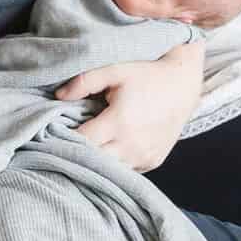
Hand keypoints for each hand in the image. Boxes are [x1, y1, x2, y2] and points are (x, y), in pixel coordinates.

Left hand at [55, 42, 203, 171]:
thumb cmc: (146, 75)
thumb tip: (58, 96)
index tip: (57, 130)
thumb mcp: (114, 70)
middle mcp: (132, 145)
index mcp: (120, 122)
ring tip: (89, 144)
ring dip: (96, 160)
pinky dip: (114, 163)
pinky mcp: (152, 162)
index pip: (81, 141)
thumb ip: (84, 81)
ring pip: (109, 169)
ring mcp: (143, 157)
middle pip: (93, 160)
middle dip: (78, 151)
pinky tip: (109, 149)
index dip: (65, 137)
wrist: (183, 85)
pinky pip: (126, 170)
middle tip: (68, 139)